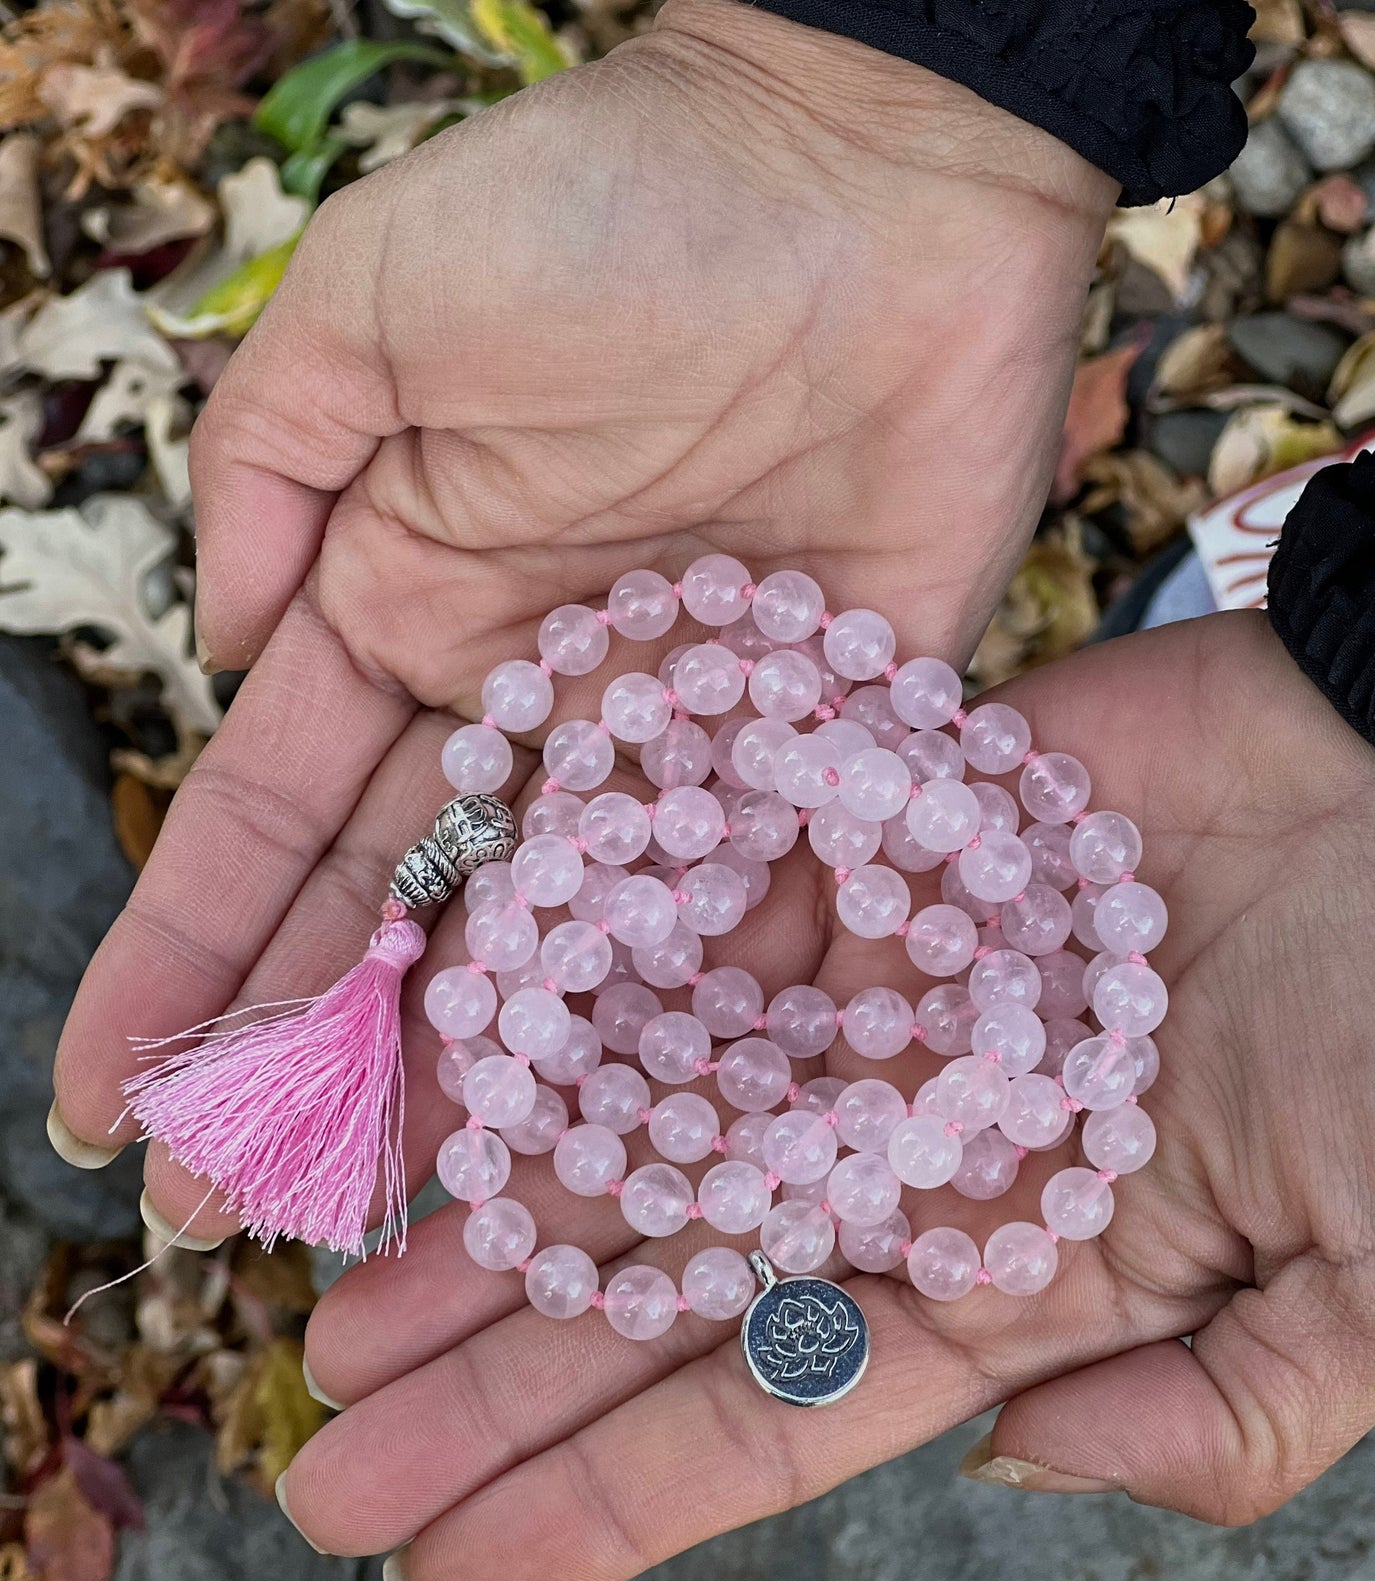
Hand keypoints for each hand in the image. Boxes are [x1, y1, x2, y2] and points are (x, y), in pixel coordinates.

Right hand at [51, 0, 1114, 1226]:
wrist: (876, 178)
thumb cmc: (616, 208)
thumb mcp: (377, 303)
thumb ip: (270, 469)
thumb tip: (220, 641)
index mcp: (422, 611)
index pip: (283, 821)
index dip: (193, 960)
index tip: (111, 1097)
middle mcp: (542, 702)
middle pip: (412, 917)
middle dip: (311, 1060)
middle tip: (226, 1214)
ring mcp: (685, 741)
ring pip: (571, 947)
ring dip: (483, 1079)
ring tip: (395, 1221)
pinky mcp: (831, 748)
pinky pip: (757, 904)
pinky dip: (701, 1015)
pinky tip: (636, 1135)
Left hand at [281, 613, 1374, 1580]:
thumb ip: (1221, 1411)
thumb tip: (1018, 1472)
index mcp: (1012, 1262)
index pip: (773, 1403)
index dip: (609, 1496)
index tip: (449, 1568)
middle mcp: (904, 1138)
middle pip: (662, 1277)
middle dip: (497, 1376)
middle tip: (325, 1451)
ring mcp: (867, 994)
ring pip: (637, 1115)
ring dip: (491, 1204)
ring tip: (337, 1289)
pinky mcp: (856, 847)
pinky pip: (679, 920)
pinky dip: (565, 982)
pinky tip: (443, 1060)